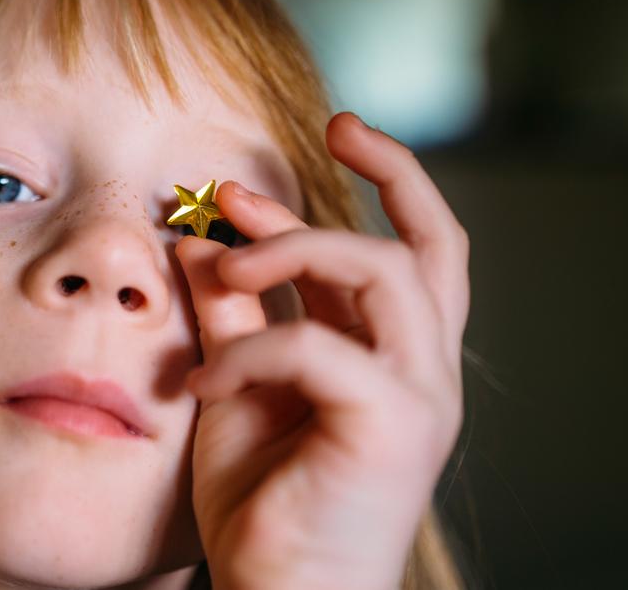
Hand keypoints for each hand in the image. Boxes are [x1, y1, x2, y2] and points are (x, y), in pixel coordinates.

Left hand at [175, 112, 467, 589]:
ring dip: (298, 247)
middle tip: (331, 126)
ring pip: (384, 273)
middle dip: (391, 174)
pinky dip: (249, 352)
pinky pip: (319, 349)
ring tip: (227, 262)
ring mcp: (419, 398)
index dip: (384, 181)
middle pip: (431, 246)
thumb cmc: (264, 501)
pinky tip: (195, 386)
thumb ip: (229, 314)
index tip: (328, 128)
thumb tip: (201, 240)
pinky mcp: (394, 428)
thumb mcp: (238, 386)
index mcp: (391, 356)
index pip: (411, 249)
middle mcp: (422, 370)